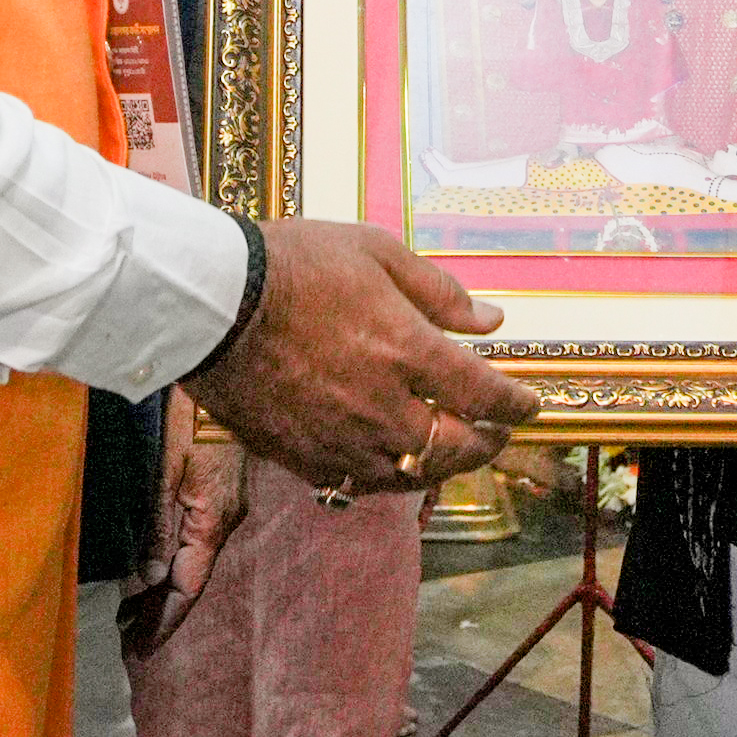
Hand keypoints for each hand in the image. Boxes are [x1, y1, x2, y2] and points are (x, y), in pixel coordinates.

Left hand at [122, 410, 247, 659]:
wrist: (226, 369)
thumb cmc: (192, 416)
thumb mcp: (167, 471)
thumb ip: (157, 526)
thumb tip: (146, 580)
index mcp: (213, 522)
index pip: (187, 588)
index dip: (164, 622)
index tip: (139, 650)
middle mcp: (224, 522)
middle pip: (191, 581)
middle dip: (160, 613)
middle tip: (125, 640)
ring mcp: (226, 508)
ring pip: (193, 563)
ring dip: (164, 590)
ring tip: (130, 615)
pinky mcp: (220, 494)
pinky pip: (196, 542)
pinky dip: (173, 563)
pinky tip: (154, 570)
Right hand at [185, 218, 541, 493]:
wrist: (210, 301)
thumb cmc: (292, 264)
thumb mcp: (374, 251)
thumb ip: (438, 291)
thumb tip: (491, 321)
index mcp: (404, 349)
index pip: (484, 395)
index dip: (515, 406)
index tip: (527, 406)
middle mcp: (381, 404)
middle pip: (457, 447)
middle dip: (488, 442)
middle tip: (497, 432)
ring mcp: (342, 438)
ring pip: (413, 474)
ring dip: (444, 465)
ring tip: (453, 449)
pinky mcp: (304, 457)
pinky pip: (361, 484)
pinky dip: (391, 476)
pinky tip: (396, 460)